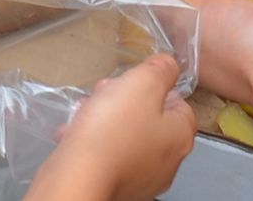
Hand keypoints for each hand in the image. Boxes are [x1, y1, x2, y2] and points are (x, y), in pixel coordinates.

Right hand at [30, 55, 194, 200]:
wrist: (79, 177)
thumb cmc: (114, 129)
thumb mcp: (143, 83)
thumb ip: (162, 69)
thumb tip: (170, 65)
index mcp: (180, 136)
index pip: (179, 103)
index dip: (154, 86)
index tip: (131, 81)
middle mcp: (167, 162)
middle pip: (149, 119)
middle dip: (124, 101)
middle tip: (103, 93)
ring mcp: (141, 179)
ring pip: (125, 137)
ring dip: (104, 119)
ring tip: (83, 113)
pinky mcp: (116, 186)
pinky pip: (107, 156)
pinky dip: (91, 143)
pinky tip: (72, 135)